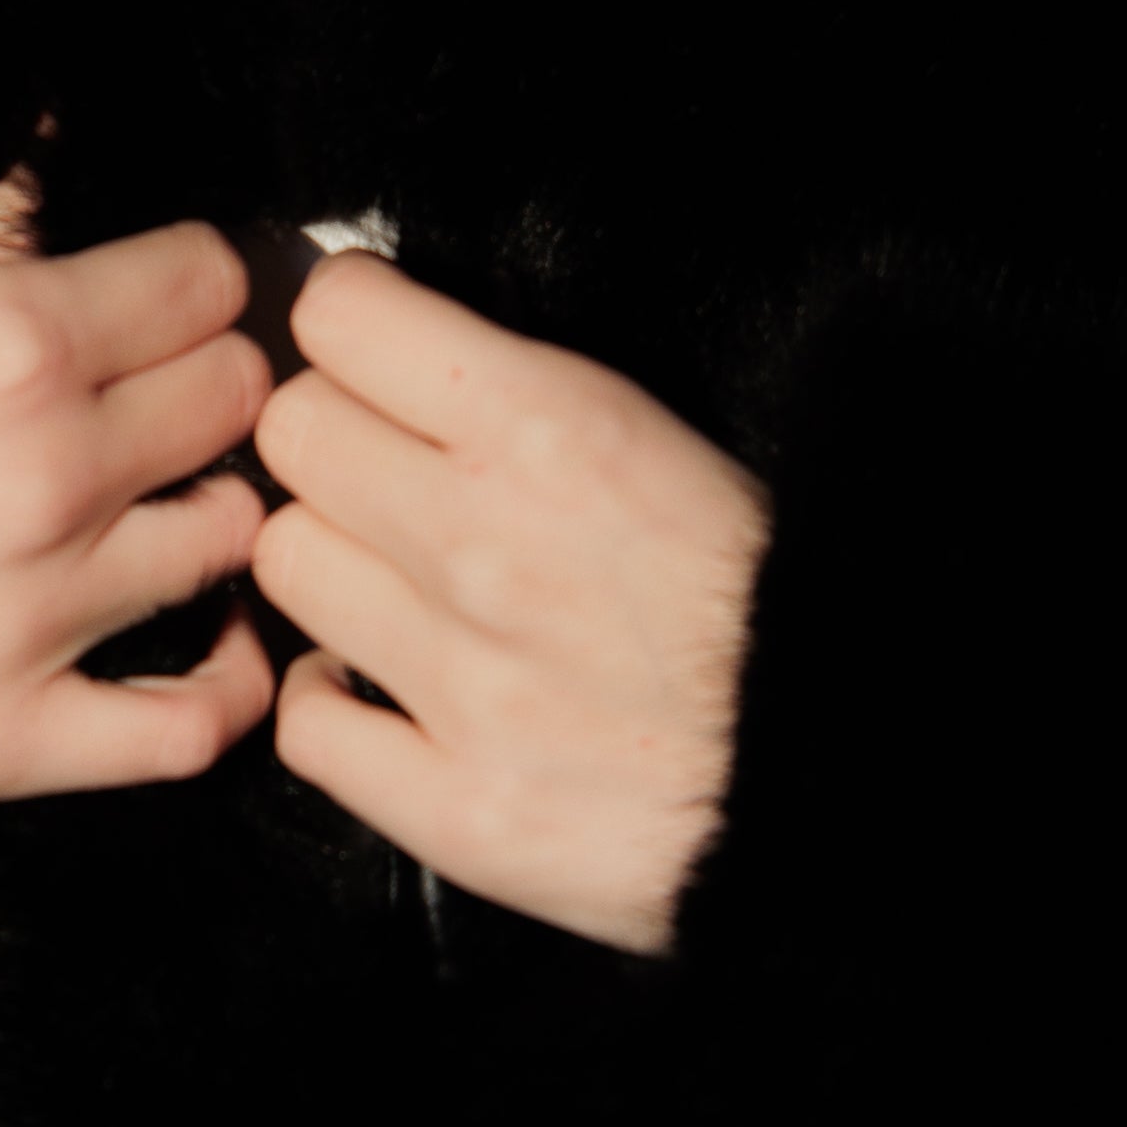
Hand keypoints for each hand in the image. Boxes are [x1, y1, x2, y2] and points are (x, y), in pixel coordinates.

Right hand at [0, 170, 274, 799]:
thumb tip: (64, 123)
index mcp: (11, 339)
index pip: (207, 282)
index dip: (187, 281)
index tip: (164, 300)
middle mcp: (41, 475)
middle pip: (232, 398)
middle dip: (203, 381)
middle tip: (159, 394)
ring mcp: (31, 616)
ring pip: (230, 537)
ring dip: (207, 512)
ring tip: (165, 500)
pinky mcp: (5, 735)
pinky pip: (189, 724)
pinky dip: (221, 678)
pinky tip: (207, 632)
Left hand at [257, 251, 769, 955]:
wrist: (840, 763)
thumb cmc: (767, 591)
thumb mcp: (661, 429)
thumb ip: (523, 382)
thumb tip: (405, 340)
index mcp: (552, 427)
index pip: (340, 320)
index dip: (351, 325)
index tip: (370, 347)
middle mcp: (488, 545)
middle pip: (293, 434)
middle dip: (332, 435)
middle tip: (383, 464)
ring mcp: (463, 683)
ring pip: (285, 562)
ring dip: (331, 561)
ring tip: (394, 576)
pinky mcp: (457, 806)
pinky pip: (306, 724)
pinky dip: (332, 703)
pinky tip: (383, 684)